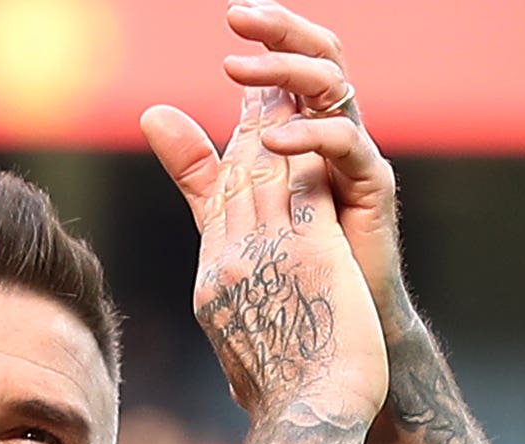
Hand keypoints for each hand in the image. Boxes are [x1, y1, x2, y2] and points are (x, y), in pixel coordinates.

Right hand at [142, 84, 387, 421]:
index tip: (238, 138)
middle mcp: (229, 263)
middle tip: (260, 89)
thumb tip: (232, 365)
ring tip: (287, 91)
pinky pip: (304, 182)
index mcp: (212, 290)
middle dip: (249, 132)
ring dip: (277, 127)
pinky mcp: (308, 250)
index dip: (225, 165)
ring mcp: (265, 253)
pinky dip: (309, 149)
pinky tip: (320, 121)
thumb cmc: (284, 410)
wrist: (304, 424)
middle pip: (235, 181)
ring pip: (266, 171)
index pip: (215, 212)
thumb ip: (236, 343)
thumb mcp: (243, 370)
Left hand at [221, 1, 415, 339]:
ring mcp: (355, 157)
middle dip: (280, 32)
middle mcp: (332, 133)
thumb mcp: (229, 211)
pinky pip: (347, 145)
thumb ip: (197, 165)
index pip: (286, 64)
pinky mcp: (372, 187)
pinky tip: (271, 139)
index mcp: (303, 130)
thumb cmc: (288, 273)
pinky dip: (309, 135)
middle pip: (317, 58)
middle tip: (238, 16)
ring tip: (237, 70)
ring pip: (334, 87)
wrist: (329, 331)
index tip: (232, 13)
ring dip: (285, 71)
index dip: (265, 35)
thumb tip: (152, 114)